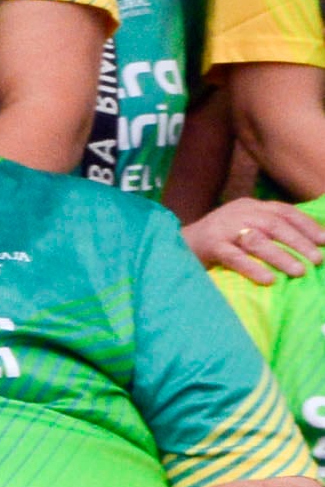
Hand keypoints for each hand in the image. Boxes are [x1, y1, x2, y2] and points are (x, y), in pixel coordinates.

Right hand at [192, 197, 324, 284]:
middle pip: (273, 224)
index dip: (306, 225)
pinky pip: (234, 258)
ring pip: (256, 240)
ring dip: (281, 256)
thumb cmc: (219, 242)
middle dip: (298, 242)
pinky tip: (268, 280)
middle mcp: (237, 212)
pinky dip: (253, 268)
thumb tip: (309, 245)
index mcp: (249, 206)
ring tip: (300, 271)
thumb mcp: (244, 228)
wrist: (175, 246)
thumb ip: (269, 231)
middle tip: (317, 260)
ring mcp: (222, 228)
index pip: (284, 211)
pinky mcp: (210, 245)